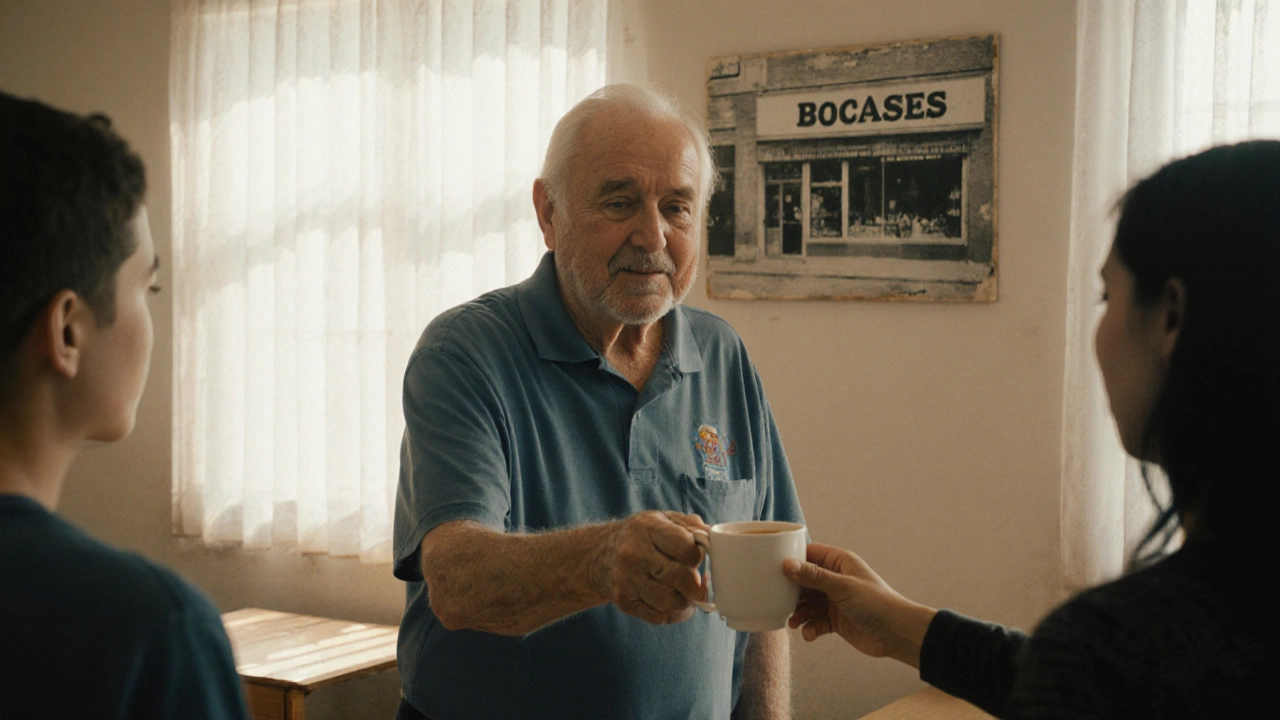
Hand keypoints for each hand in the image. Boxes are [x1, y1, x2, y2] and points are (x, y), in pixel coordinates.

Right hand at [592, 511, 709, 624]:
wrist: (597, 555)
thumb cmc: (639, 536)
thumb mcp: (661, 519)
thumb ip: (690, 526)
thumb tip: (716, 540)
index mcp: (647, 527)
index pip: (687, 547)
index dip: (698, 556)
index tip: (696, 558)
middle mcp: (633, 553)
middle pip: (681, 578)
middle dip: (696, 584)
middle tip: (699, 583)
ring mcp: (626, 579)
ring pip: (671, 602)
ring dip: (684, 601)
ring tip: (683, 592)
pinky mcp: (624, 601)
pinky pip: (659, 617)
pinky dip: (672, 613)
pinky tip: (671, 601)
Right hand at [783, 543, 935, 667]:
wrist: (896, 633)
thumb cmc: (875, 603)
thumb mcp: (842, 587)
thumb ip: (814, 576)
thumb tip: (787, 564)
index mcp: (839, 562)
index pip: (810, 554)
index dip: (792, 560)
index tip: (773, 568)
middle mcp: (835, 579)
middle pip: (805, 581)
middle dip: (792, 592)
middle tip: (778, 599)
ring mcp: (835, 600)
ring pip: (808, 603)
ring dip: (799, 613)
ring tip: (793, 622)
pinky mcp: (836, 620)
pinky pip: (816, 621)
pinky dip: (810, 628)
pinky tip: (809, 634)